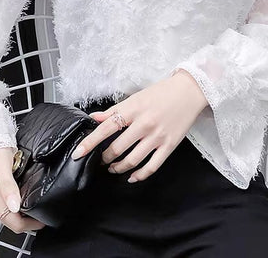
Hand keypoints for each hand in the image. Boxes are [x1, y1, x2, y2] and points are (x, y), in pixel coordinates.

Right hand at [0, 147, 45, 233]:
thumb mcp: (3, 164)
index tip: (41, 221)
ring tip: (34, 210)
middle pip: (7, 221)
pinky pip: (2, 208)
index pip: (10, 221)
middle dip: (25, 222)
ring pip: (4, 216)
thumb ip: (8, 186)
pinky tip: (22, 203)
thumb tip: (15, 206)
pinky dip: (13, 209)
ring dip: (19, 216)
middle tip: (40, 217)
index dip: (27, 224)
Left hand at [70, 70, 207, 182]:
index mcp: (133, 109)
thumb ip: (115, 110)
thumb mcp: (136, 97)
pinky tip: (132, 177)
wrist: (189, 92)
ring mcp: (157, 136)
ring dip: (119, 168)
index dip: (90, 142)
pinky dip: (139, 175)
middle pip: (117, 148)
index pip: (106, 128)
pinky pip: (152, 167)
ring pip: (132, 160)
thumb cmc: (161, 92)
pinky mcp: (169, 146)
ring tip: (113, 168)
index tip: (78, 153)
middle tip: (100, 160)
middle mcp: (144, 124)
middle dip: (105, 158)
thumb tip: (94, 117)